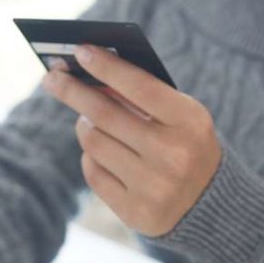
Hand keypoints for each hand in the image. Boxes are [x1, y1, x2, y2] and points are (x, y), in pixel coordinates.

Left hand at [41, 44, 220, 236]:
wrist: (212, 205)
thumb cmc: (186, 144)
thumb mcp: (180, 115)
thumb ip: (142, 94)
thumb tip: (88, 73)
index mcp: (189, 122)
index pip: (139, 86)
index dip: (106, 67)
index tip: (79, 50)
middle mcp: (172, 155)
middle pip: (104, 114)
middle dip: (72, 91)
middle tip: (51, 77)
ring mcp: (153, 187)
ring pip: (93, 141)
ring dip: (84, 123)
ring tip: (87, 117)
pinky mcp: (135, 212)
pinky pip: (92, 172)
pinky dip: (90, 155)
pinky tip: (99, 150)